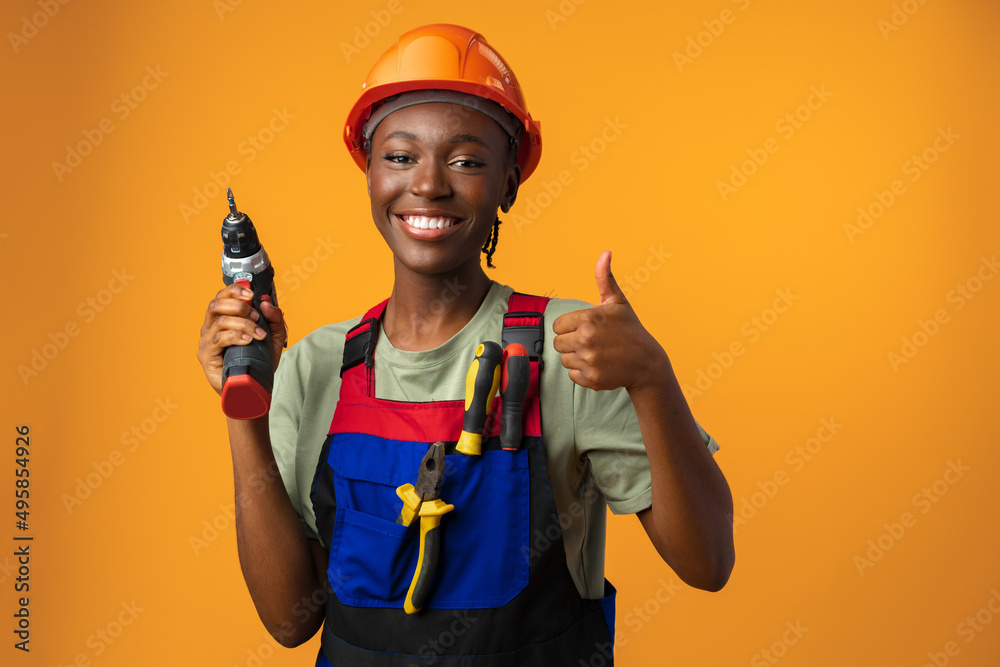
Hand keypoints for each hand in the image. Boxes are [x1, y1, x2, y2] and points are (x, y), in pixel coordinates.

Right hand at [196, 283, 287, 394]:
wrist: (252, 387)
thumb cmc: (257, 361)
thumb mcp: (273, 337)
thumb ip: (274, 318)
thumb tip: (266, 302)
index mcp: (223, 319)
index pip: (222, 296)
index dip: (234, 290)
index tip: (251, 293)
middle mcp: (211, 327)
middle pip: (217, 304)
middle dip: (239, 306)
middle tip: (256, 317)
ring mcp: (207, 341)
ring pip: (221, 321)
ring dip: (243, 323)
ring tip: (258, 333)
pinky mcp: (206, 355)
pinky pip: (219, 338)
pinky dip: (236, 336)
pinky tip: (248, 341)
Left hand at [552, 250, 666, 390]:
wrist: (647, 362)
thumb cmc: (630, 330)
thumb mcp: (617, 302)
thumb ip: (605, 278)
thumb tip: (605, 253)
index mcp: (588, 318)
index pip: (558, 325)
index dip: (571, 327)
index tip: (586, 329)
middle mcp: (586, 339)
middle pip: (558, 343)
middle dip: (572, 343)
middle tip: (592, 342)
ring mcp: (588, 360)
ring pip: (564, 359)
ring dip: (576, 358)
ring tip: (597, 353)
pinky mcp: (591, 378)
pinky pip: (572, 375)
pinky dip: (583, 373)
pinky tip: (599, 365)